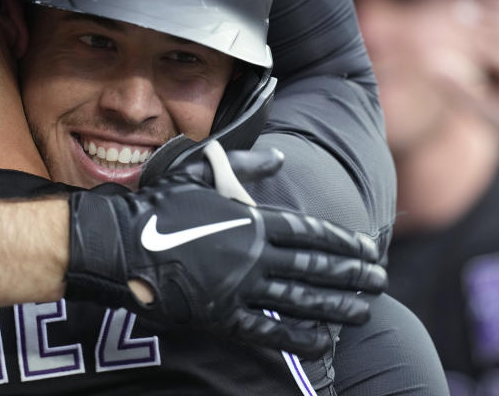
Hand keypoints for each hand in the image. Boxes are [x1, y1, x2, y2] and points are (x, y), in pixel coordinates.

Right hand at [65, 165, 385, 357]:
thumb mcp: (203, 170)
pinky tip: (321, 341)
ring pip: (297, 298)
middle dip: (351, 275)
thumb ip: (245, 164)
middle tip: (381, 281)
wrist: (118, 241)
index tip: (368, 249)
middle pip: (314, 266)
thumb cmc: (159, 202)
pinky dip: (294, 336)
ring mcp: (237, 286)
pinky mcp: (218, 315)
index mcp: (252, 219)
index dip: (343, 243)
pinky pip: (264, 329)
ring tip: (364, 312)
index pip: (310, 232)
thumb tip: (280, 157)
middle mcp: (252, 254)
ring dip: (334, 305)